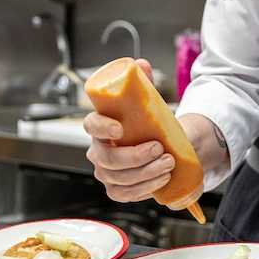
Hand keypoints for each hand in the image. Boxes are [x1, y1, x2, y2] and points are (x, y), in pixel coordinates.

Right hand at [83, 58, 175, 202]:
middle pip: (106, 158)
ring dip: (145, 173)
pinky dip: (144, 189)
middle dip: (134, 156)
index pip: (90, 125)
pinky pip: (124, 194)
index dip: (101, 127)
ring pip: (117, 178)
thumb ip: (142, 82)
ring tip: (168, 164)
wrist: (158, 143)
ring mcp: (105, 172)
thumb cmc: (146, 123)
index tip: (120, 128)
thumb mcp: (146, 101)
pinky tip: (161, 179)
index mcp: (100, 126)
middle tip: (160, 149)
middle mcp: (98, 150)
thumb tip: (140, 63)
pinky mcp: (116, 188)